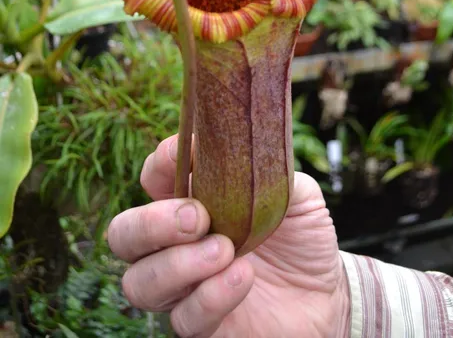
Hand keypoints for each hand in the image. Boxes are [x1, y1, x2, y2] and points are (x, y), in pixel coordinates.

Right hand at [107, 135, 350, 337]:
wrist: (327, 294)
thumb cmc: (300, 235)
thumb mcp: (293, 191)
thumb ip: (267, 163)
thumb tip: (237, 136)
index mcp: (192, 199)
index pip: (153, 175)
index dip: (161, 162)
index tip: (185, 156)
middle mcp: (177, 244)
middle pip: (123, 234)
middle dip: (151, 223)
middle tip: (196, 218)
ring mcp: (185, 286)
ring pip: (139, 282)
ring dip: (178, 264)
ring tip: (225, 250)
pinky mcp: (201, 325)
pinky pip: (183, 319)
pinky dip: (210, 297)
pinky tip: (243, 277)